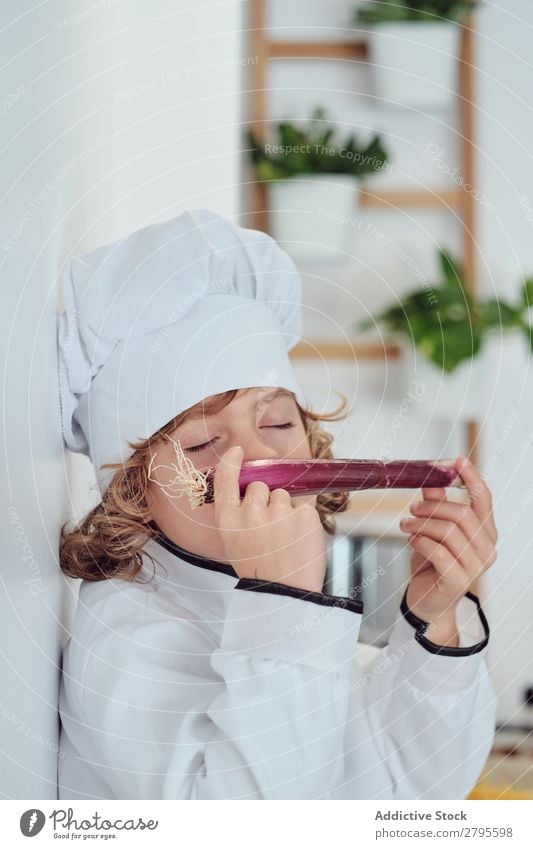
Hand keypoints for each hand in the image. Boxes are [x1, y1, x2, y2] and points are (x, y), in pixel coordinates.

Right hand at [212, 446, 326, 592]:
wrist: (286, 595)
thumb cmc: (261, 570)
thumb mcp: (235, 543)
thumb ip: (240, 516)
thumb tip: (255, 490)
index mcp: (228, 521)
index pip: (225, 481)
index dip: (231, 463)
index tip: (237, 452)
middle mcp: (250, 513)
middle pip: (260, 486)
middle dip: (266, 500)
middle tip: (270, 530)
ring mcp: (279, 512)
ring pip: (283, 495)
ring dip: (286, 510)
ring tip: (285, 539)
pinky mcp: (304, 514)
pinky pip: (303, 506)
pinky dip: (303, 519)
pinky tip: (299, 540)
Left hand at [399, 456, 497, 642]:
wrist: (427, 603)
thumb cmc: (433, 566)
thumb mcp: (433, 531)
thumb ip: (437, 507)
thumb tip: (432, 481)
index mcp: (486, 533)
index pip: (484, 500)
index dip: (472, 477)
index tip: (457, 460)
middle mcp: (487, 549)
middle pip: (463, 514)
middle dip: (434, 506)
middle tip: (413, 508)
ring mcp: (475, 566)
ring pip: (448, 531)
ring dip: (422, 523)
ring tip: (405, 525)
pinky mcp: (459, 580)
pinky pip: (438, 551)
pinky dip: (420, 541)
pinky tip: (411, 539)